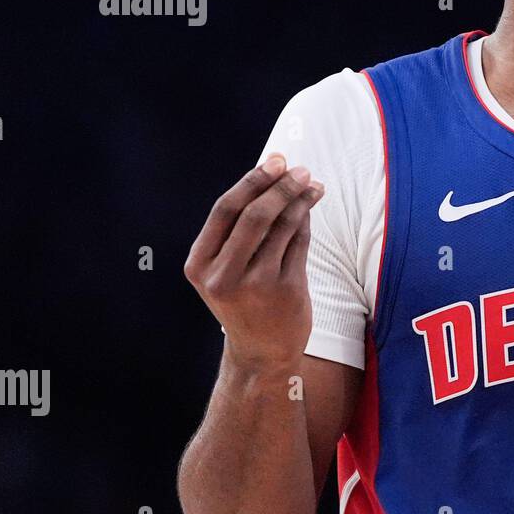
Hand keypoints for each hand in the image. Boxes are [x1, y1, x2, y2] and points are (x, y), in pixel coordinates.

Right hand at [184, 153, 324, 369]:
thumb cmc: (243, 299)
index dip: (252, 181)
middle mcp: (223, 275)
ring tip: (313, 184)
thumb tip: (273, 175)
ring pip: (282, 226)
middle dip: (280, 187)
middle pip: (254, 215)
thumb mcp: (226, 268)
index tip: (275, 161)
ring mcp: (256, 284)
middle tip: (300, 170)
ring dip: (300, 199)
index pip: (224, 210)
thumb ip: (239, 229)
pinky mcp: (286, 290)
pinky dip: (306, 221)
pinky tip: (311, 208)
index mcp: (200, 264)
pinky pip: (300, 243)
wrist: (260, 352)